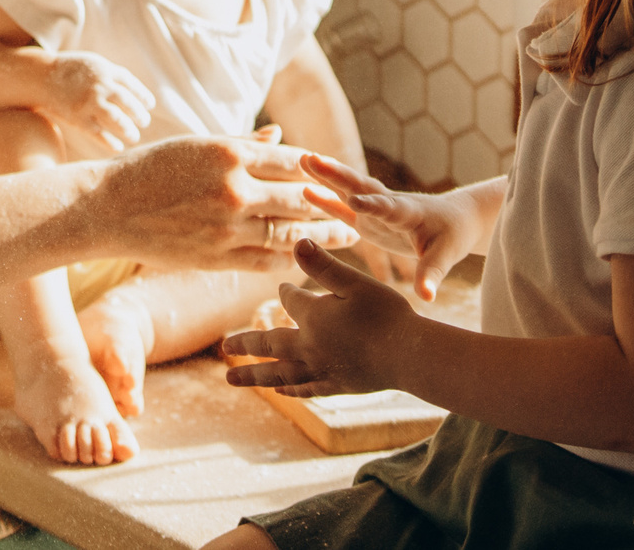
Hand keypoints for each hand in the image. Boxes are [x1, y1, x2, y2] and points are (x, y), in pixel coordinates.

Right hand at [39, 51, 154, 151]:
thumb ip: (112, 75)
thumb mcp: (92, 64)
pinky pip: (99, 133)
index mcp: (104, 70)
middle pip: (127, 102)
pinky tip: (117, 147)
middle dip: (139, 115)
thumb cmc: (69, 71)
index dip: (143, 96)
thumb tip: (133, 93)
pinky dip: (110, 142)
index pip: (131, 84)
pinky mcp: (77, 118)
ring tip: (134, 136)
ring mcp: (88, 102)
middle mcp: (99, 86)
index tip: (149, 105)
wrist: (39, 76)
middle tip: (144, 122)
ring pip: (117, 119)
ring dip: (128, 130)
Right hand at [95, 136, 360, 272]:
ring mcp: (226, 227)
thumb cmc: (148, 169)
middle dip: (334, 204)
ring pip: (290, 233)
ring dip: (323, 235)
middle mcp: (234, 190)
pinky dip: (291, 261)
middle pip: (301, 198)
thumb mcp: (195, 145)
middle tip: (361, 209)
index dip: (320, 169)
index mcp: (229, 154)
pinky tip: (308, 261)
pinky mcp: (216, 258)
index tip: (339, 175)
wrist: (106, 207)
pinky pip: (265, 261)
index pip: (292, 160)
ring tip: (348, 237)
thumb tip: (281, 137)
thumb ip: (243, 145)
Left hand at [221, 241, 418, 395]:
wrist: (409, 355)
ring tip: (232, 379)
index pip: (289, 302)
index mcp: (312, 318)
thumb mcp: (354, 282)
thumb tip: (297, 242)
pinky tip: (280, 391)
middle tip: (224, 348)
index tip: (283, 289)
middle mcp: (310, 346)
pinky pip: (305, 389)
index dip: (285, 294)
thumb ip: (324, 265)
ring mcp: (322, 369)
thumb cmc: (386, 314)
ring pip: (280, 374)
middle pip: (269, 345)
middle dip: (245, 345)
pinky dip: (290, 389)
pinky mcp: (338, 385)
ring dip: (254, 375)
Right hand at [299, 156, 492, 301]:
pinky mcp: (368, 218)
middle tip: (313, 159)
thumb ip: (431, 274)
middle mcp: (387, 204)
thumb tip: (425, 297)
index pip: (387, 207)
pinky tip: (305, 189)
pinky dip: (326, 198)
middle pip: (360, 187)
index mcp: (407, 212)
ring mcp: (375, 209)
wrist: (455, 219)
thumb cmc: (452, 236)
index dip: (372, 205)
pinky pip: (343, 207)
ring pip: (348, 189)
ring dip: (327, 176)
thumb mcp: (445, 256)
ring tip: (302, 159)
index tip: (355, 200)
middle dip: (338, 174)